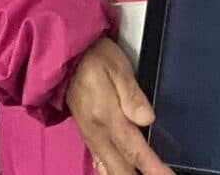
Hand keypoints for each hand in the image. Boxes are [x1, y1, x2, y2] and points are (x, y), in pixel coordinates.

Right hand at [65, 38, 174, 174]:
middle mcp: (97, 132)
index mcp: (106, 116)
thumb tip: (147, 119)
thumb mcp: (117, 66)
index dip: (153, 168)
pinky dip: (111, 172)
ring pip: (109, 169)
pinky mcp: (87, 134)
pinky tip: (119, 172)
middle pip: (121, 168)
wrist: (66, 56)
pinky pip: (100, 163)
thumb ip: (132, 94)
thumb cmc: (94, 56)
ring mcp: (90, 136)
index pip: (134, 150)